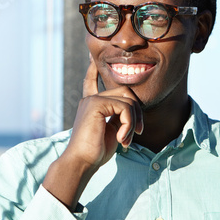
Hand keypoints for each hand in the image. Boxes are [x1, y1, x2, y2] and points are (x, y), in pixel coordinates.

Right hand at [42, 57, 143, 210]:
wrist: (82, 162)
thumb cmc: (96, 151)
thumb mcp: (111, 130)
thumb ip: (118, 116)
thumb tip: (131, 108)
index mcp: (92, 105)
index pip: (92, 81)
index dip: (93, 70)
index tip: (91, 57)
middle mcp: (91, 99)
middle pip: (125, 92)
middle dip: (137, 111)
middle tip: (137, 132)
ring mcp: (92, 100)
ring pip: (128, 100)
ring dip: (133, 122)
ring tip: (127, 140)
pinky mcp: (96, 105)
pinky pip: (124, 108)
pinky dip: (129, 124)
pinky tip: (122, 139)